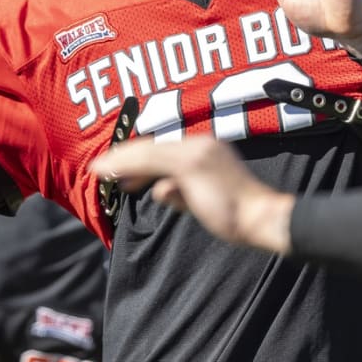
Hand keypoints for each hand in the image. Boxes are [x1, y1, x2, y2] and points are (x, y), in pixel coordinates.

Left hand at [90, 137, 295, 255]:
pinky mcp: (191, 164)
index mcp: (206, 150)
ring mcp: (196, 151)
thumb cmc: (238, 215)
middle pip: (152, 147)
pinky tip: (112, 173)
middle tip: (101, 167)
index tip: (117, 168)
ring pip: (147, 153)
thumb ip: (181, 194)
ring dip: (120, 160)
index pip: (163, 150)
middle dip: (124, 157)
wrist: (261, 218)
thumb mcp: (203, 201)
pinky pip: (151, 161)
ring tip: (99, 169)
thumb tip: (160, 191)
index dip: (137, 158)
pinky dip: (128, 165)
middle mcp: (200, 144)